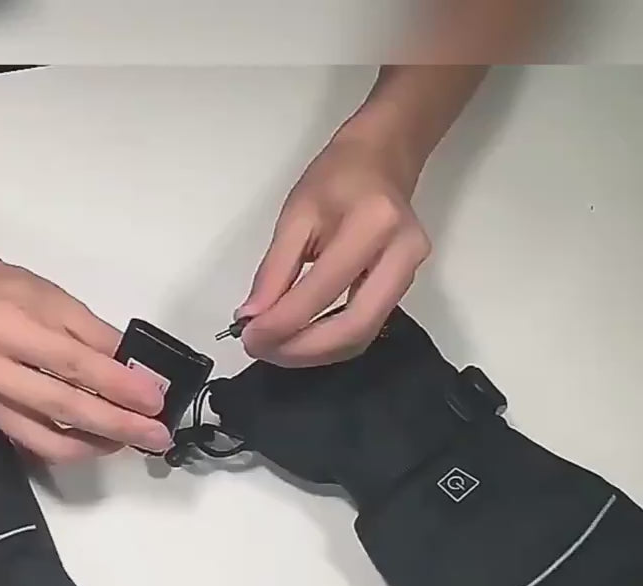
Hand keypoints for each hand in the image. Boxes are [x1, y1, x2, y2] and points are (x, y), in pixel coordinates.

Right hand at [0, 259, 171, 462]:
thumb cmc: (14, 295)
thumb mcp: (61, 302)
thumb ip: (101, 340)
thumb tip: (140, 376)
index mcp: (5, 326)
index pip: (72, 363)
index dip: (118, 386)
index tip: (154, 401)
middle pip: (62, 406)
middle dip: (116, 424)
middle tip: (155, 433)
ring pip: (49, 439)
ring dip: (99, 443)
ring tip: (134, 437)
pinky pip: (37, 444)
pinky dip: (74, 446)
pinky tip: (102, 439)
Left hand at [236, 131, 430, 366]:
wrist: (381, 160)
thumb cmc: (336, 178)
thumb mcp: (295, 216)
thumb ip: (273, 271)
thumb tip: (252, 317)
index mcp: (373, 224)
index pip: (323, 291)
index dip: (282, 323)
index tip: (248, 335)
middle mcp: (402, 254)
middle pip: (353, 328)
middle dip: (301, 349)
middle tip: (261, 349)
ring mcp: (410, 274)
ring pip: (362, 336)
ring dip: (314, 352)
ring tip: (275, 346)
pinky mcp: (406, 288)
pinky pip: (366, 328)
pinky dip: (329, 342)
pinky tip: (300, 337)